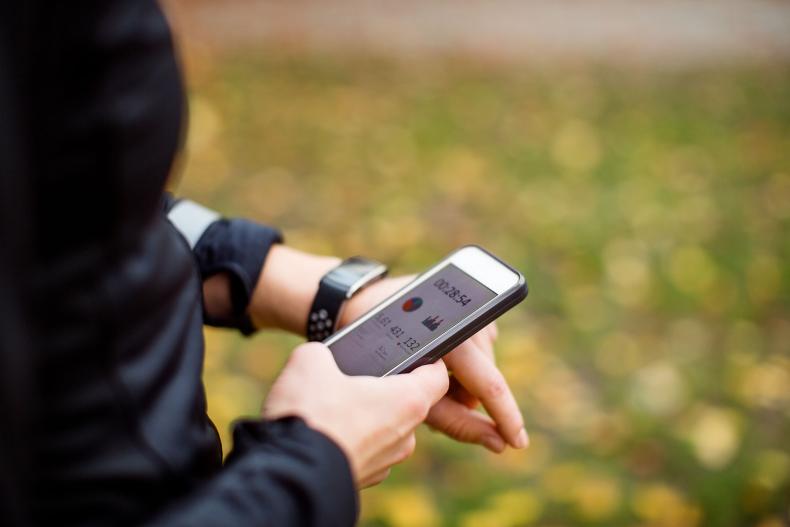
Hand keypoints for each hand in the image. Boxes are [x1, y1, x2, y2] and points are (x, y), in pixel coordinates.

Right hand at [262, 342, 448, 487]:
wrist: (288, 475)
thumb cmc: (310, 415)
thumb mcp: (310, 360)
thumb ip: (326, 352)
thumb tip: (321, 359)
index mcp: (407, 401)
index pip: (438, 376)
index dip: (429, 359)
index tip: (414, 351)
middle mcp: (405, 436)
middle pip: (408, 403)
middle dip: (385, 387)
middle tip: (357, 374)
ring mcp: (386, 462)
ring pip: (386, 428)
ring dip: (366, 415)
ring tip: (333, 404)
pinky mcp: (364, 479)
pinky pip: (365, 449)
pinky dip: (351, 439)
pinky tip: (326, 430)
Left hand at [340, 277, 527, 452]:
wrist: (365, 303)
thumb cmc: (380, 349)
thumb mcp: (412, 391)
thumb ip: (456, 419)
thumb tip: (498, 444)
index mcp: (451, 332)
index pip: (487, 382)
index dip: (506, 416)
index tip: (518, 442)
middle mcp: (471, 317)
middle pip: (483, 381)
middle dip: (463, 399)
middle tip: (430, 398)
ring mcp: (478, 313)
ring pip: (482, 371)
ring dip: (460, 383)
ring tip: (427, 373)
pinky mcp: (479, 314)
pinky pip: (479, 354)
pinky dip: (462, 366)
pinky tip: (438, 359)